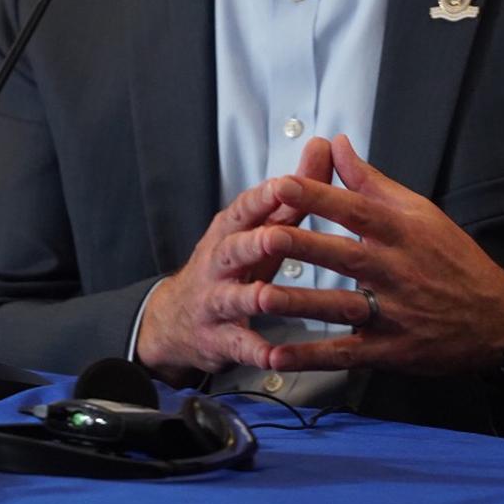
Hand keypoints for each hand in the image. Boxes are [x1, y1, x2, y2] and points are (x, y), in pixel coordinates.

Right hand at [135, 138, 333, 383]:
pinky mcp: (218, 337)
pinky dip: (255, 351)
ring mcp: (216, 300)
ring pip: (233, 296)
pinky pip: (238, 345)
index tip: (286, 182)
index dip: (264, 197)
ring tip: (269, 297)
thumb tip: (325, 146)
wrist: (178, 319)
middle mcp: (218, 262)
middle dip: (254, 242)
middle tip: (276, 235)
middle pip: (234, 248)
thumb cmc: (233, 265)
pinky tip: (273, 357)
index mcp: (232, 231)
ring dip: (251, 296)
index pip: (246, 208)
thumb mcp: (260, 227)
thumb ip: (293, 193)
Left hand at [251, 134, 503, 375]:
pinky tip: (276, 356)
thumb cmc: (453, 258)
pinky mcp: (390, 349)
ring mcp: (393, 313)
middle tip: (264, 237)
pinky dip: (310, 357)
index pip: (356, 210)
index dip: (319, 196)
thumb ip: (371, 181)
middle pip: (343, 256)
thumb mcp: (420, 212)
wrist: (498, 319)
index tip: (282, 184)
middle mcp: (395, 271)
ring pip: (340, 306)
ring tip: (259, 297)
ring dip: (299, 304)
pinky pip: (345, 353)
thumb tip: (337, 143)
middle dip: (303, 246)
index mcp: (401, 232)